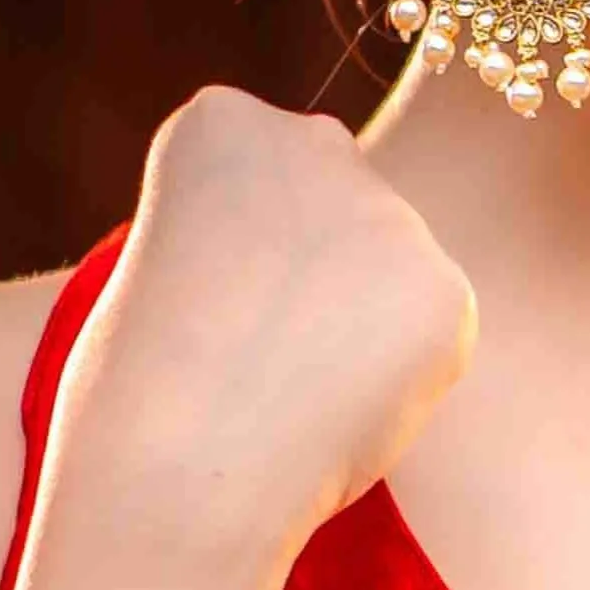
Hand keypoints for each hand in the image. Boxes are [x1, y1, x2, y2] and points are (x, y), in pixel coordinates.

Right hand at [48, 90, 478, 581]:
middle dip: (316, 276)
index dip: (236, 258)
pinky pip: (435, 337)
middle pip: (340, 212)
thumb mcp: (171, 264)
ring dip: (359, 330)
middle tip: (254, 354)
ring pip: (391, 276)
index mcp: (221, 121)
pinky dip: (402, 383)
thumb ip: (255, 232)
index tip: (202, 301)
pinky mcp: (446, 290)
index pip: (266, 178)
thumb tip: (359, 272)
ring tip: (290, 388)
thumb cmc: (144, 390)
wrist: (180, 468)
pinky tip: (340, 406)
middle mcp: (314, 140)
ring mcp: (389, 212)